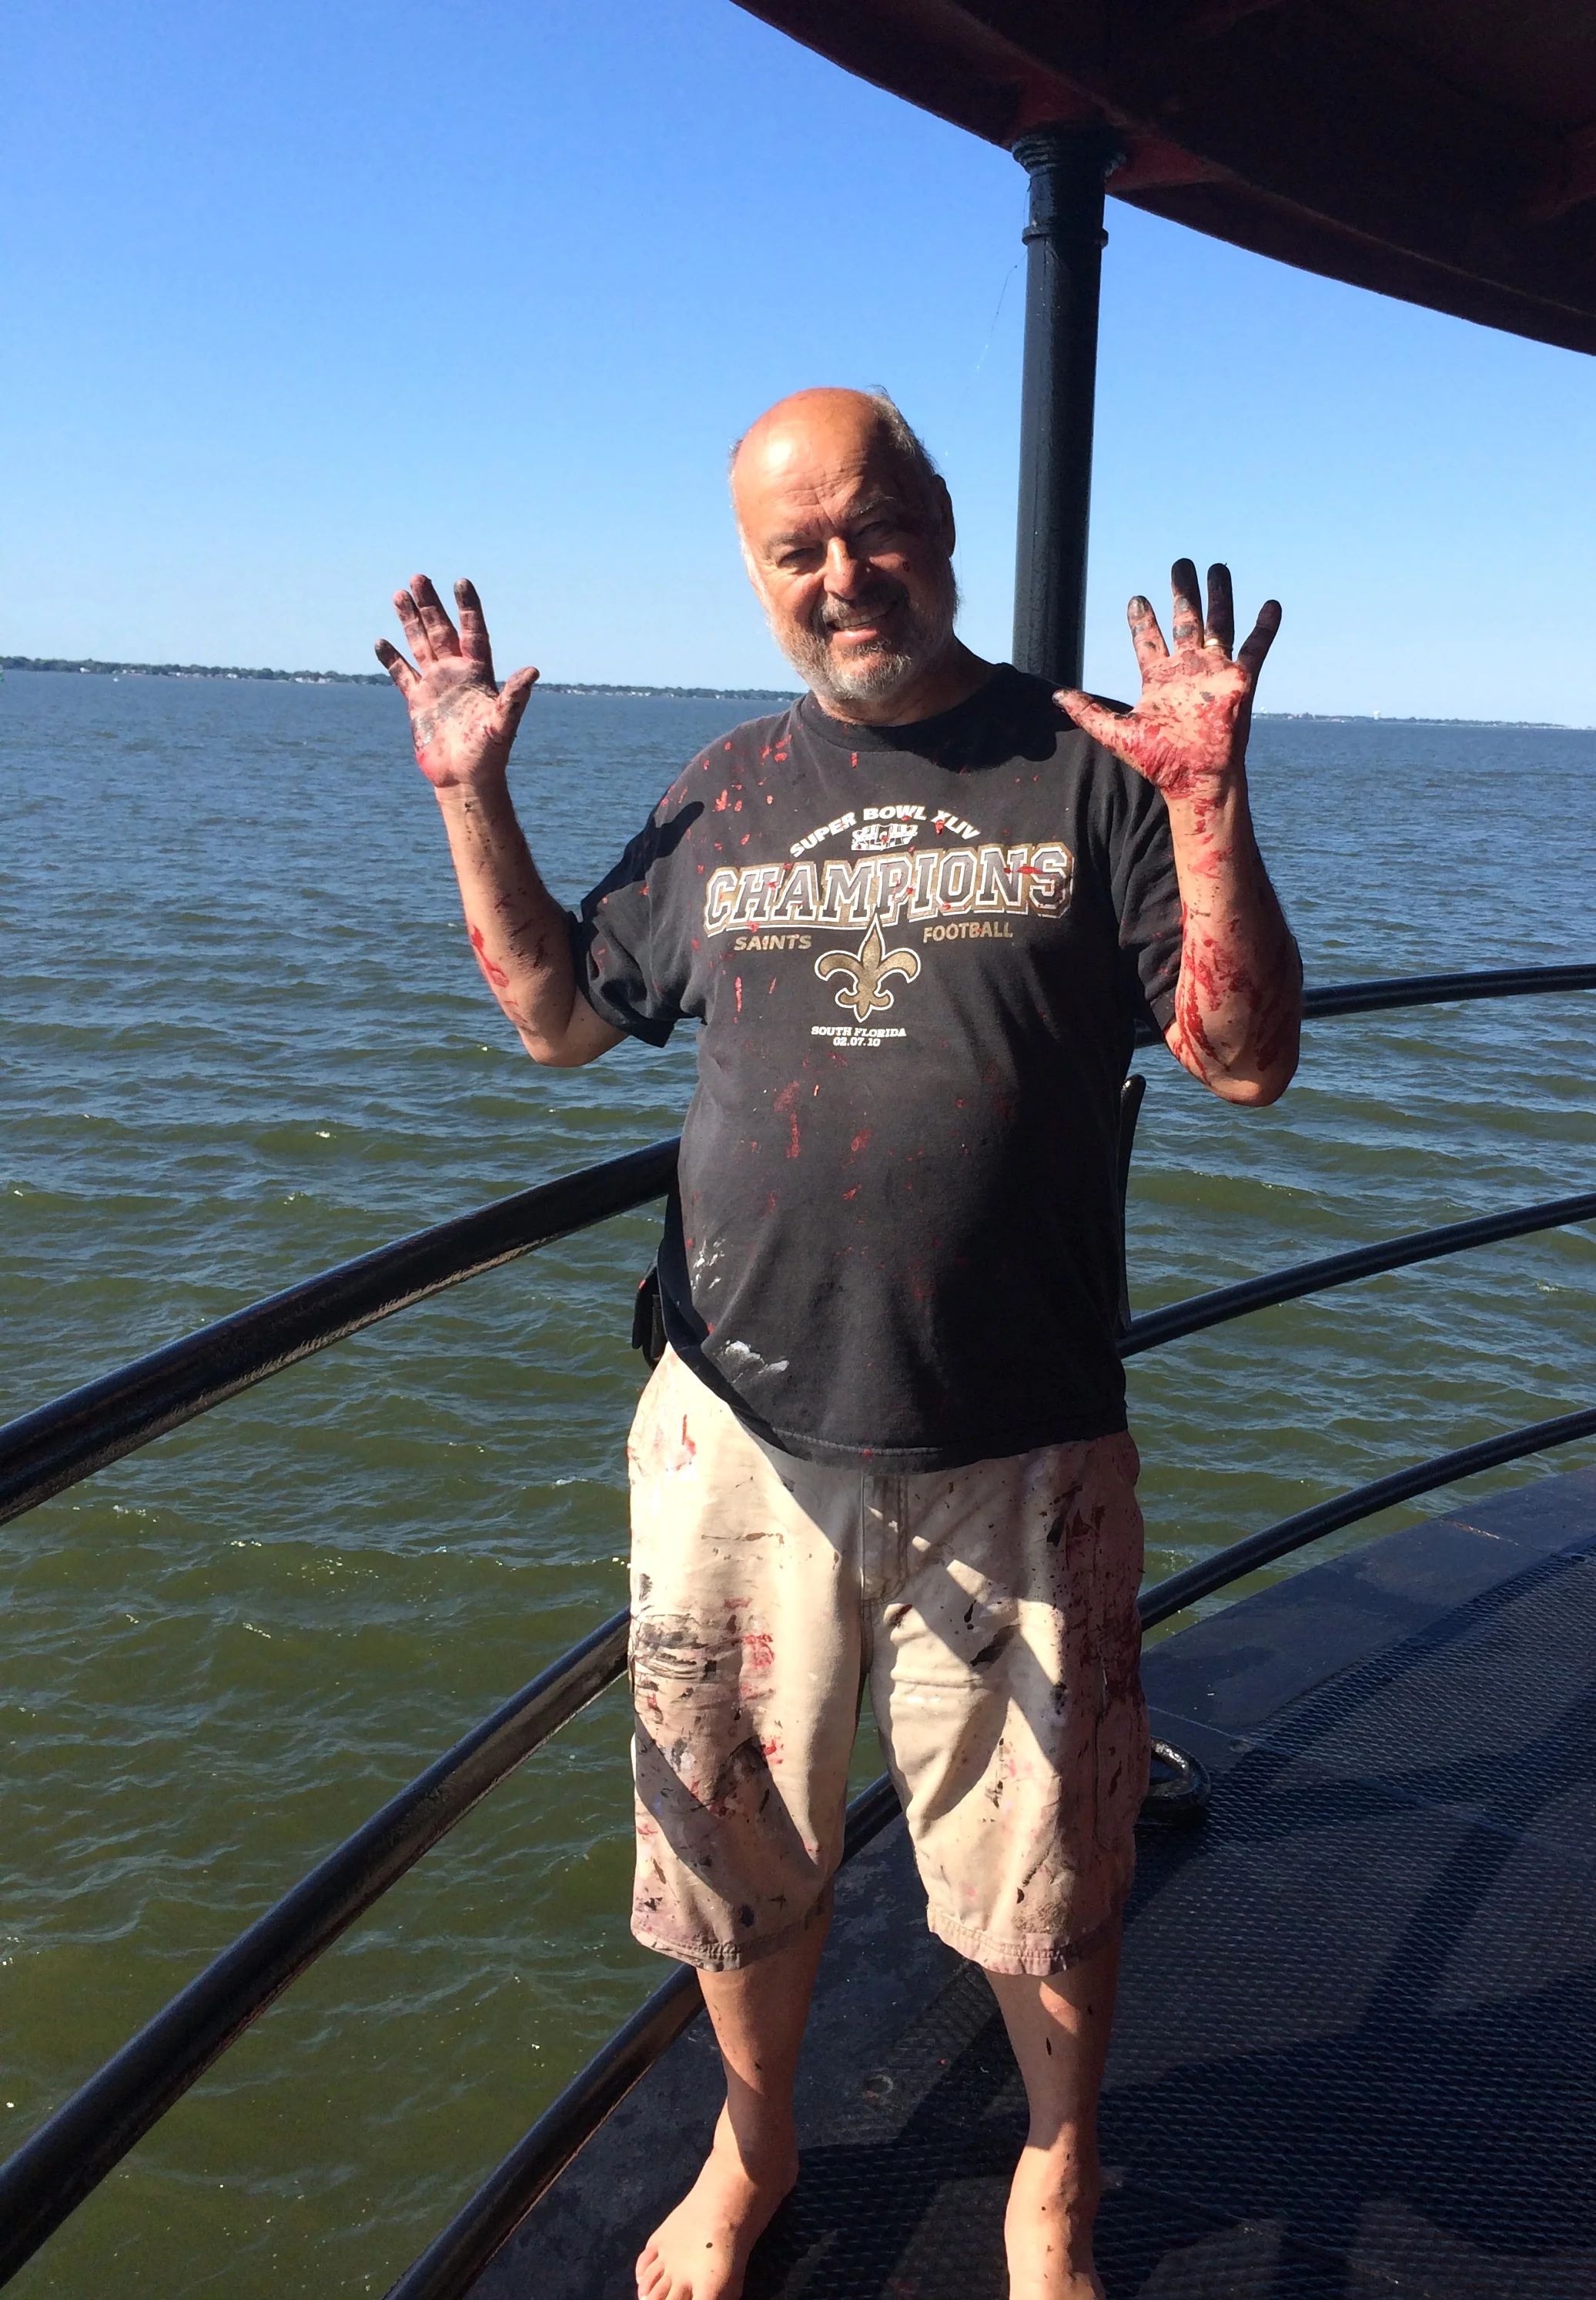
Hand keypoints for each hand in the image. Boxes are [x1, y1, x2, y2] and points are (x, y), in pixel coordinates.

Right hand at [376, 576, 537, 789]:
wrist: (465, 779)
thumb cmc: (489, 754)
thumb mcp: (503, 723)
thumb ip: (515, 697)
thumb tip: (533, 671)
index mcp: (478, 674)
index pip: (473, 631)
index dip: (468, 607)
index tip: (460, 582)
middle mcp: (456, 674)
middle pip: (442, 630)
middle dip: (430, 605)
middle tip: (418, 577)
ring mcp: (436, 685)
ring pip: (421, 644)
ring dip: (410, 621)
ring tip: (399, 594)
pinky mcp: (418, 702)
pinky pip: (402, 674)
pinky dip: (391, 659)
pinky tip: (381, 641)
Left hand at [1056, 560, 1279, 799]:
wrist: (1196, 779)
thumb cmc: (1159, 761)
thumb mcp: (1116, 734)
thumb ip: (1088, 712)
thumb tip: (1054, 697)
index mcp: (1160, 680)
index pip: (1149, 641)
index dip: (1142, 620)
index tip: (1136, 598)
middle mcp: (1188, 671)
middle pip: (1186, 621)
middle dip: (1183, 593)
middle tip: (1180, 564)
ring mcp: (1215, 673)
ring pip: (1219, 625)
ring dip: (1220, 596)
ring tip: (1219, 567)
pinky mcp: (1240, 681)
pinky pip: (1256, 648)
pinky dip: (1265, 626)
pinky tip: (1272, 603)